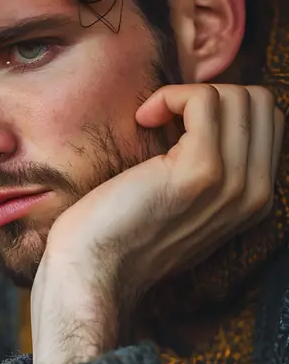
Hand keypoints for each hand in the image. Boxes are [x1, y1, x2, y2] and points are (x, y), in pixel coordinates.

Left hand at [31, 83, 283, 363]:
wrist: (94, 269)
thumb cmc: (125, 231)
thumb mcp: (185, 200)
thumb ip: (213, 168)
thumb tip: (212, 111)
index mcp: (256, 200)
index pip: (269, 120)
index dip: (224, 105)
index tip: (179, 125)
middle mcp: (255, 195)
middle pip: (260, 103)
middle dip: (210, 94)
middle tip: (167, 119)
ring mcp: (233, 184)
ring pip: (237, 96)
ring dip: (186, 95)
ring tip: (153, 121)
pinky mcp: (200, 172)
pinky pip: (204, 100)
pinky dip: (170, 96)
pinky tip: (144, 119)